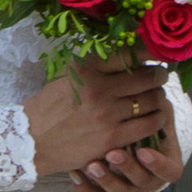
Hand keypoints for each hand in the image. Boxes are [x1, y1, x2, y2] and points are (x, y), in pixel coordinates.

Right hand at [24, 53, 172, 191]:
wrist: (32, 140)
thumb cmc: (51, 105)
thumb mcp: (67, 74)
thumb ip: (94, 63)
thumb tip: (128, 52)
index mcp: (87, 67)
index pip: (129, 52)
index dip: (151, 52)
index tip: (159, 54)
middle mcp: (99, 87)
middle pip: (148, 77)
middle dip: (158, 77)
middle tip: (159, 78)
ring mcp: (107, 114)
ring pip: (152, 101)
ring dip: (159, 98)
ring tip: (156, 98)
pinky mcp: (113, 137)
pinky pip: (149, 124)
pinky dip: (157, 119)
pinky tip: (154, 117)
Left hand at [74, 110, 184, 191]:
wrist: (117, 132)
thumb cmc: (138, 115)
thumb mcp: (150, 106)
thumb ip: (155, 101)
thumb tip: (154, 83)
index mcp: (165, 160)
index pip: (170, 171)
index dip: (159, 164)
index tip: (143, 150)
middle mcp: (149, 178)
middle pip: (143, 181)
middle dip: (127, 168)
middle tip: (113, 153)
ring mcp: (130, 187)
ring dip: (107, 179)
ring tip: (92, 165)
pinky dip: (87, 190)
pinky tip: (76, 175)